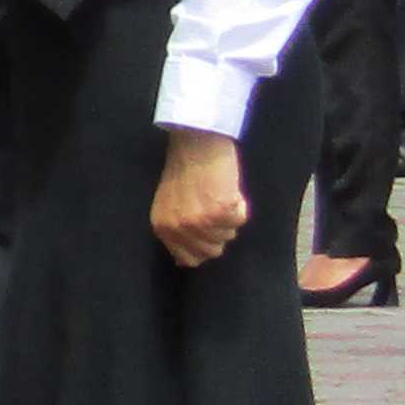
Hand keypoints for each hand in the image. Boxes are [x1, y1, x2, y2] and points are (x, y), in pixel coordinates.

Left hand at [148, 125, 246, 267]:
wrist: (195, 141)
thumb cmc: (184, 168)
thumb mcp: (169, 204)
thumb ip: (176, 231)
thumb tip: (185, 262)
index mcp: (163, 227)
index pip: (189, 259)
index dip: (204, 246)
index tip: (207, 229)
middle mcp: (180, 228)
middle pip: (213, 251)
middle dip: (218, 231)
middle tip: (213, 205)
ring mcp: (200, 221)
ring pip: (229, 235)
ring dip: (229, 217)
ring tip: (218, 194)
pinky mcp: (221, 210)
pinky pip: (241, 219)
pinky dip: (240, 205)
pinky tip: (228, 189)